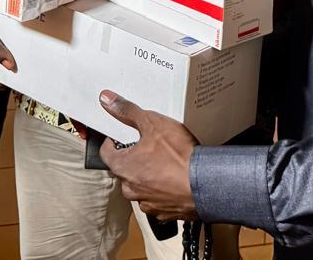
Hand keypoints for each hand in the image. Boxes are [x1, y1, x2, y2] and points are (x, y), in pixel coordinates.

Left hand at [97, 90, 198, 220]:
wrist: (206, 183)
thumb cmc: (179, 157)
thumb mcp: (152, 123)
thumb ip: (127, 111)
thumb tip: (108, 100)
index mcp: (122, 168)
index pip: (106, 152)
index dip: (114, 141)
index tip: (123, 136)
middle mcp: (130, 189)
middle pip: (124, 168)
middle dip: (134, 156)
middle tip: (151, 145)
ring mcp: (146, 202)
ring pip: (141, 184)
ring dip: (148, 173)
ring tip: (166, 161)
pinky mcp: (163, 212)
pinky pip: (156, 196)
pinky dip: (162, 187)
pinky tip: (174, 176)